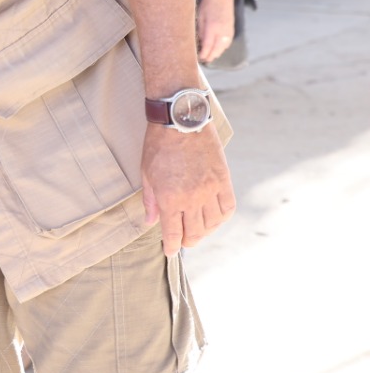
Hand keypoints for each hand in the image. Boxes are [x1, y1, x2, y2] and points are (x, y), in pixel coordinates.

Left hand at [140, 123, 235, 255]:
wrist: (181, 121)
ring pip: (212, 224)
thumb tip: (150, 222)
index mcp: (170, 198)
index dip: (171, 246)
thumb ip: (150, 201)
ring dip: (204, 232)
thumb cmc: (158, 145)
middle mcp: (192, 198)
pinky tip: (213, 218)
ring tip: (197, 230)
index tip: (169, 251)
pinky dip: (221, 217)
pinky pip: (227, 208)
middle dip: (187, 242)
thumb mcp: (146, 173)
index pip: (173, 233)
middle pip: (194, 233)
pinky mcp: (223, 180)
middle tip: (182, 242)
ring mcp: (210, 190)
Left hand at [197, 0, 235, 63]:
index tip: (199, 58)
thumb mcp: (199, 16)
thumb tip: (200, 42)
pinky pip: (228, 42)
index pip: (208, 46)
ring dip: (217, 53)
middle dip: (210, 56)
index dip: (203, 54)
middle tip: (203, 60)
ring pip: (223, 47)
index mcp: (213, 28)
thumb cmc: (208, 3)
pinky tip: (218, 49)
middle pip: (217, 49)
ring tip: (210, 57)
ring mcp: (229, 30)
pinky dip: (222, 48)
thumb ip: (200, 31)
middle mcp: (222, 31)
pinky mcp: (232, 28)